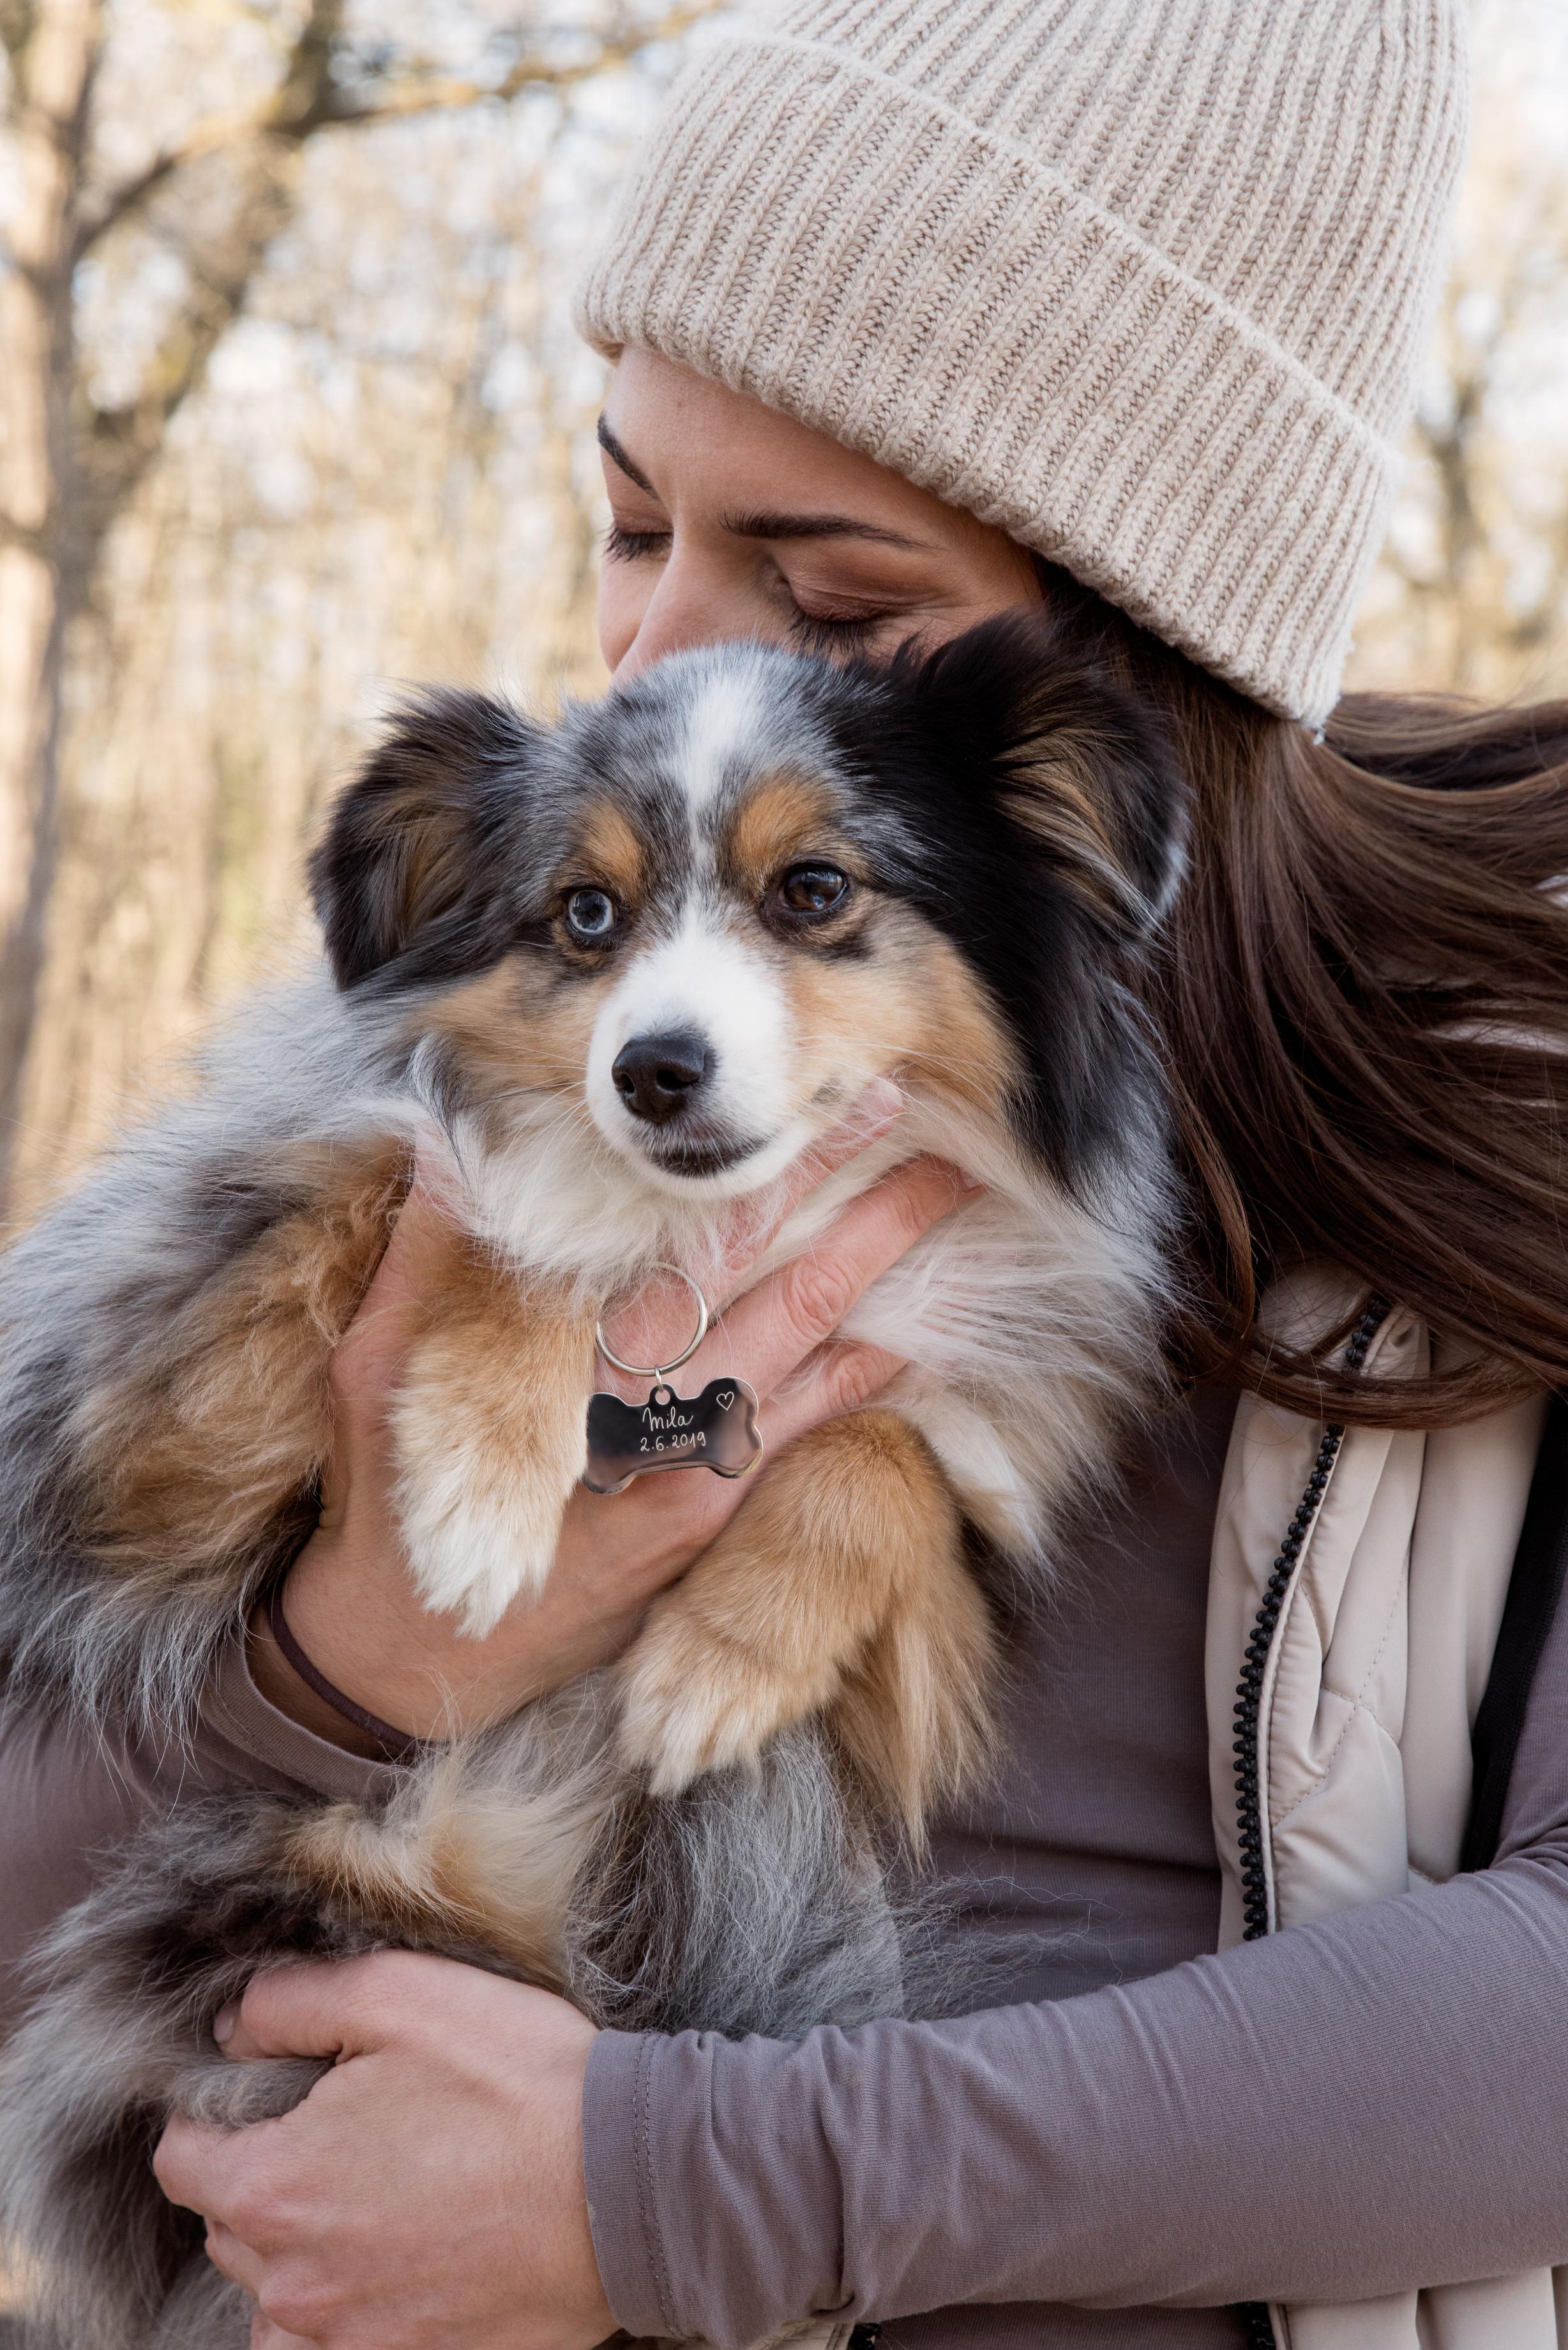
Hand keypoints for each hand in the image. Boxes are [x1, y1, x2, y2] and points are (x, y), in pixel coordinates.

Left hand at [153, 1952, 607, 2349]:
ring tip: (377, 2193)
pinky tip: (403, 2254)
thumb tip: (232, 2030)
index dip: (212, 2113)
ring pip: (278, 2295)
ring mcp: (351, 2337)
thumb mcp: (398, 1993)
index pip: (179, 2160)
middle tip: (345, 2125)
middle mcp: (293, 2283)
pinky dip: (350, 2306)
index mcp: (274, 2189)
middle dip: (266, 2172)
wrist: (626, 2181)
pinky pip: (336, 2342)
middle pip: (230, 2225)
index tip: (268, 2087)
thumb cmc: (514, 2079)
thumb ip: (290, 2001)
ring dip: (303, 2248)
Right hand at [255, 1082, 976, 1742]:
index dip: (784, 1168)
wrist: (411, 1656)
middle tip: (946, 1143)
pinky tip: (916, 1336)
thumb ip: (425, 1260)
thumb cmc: (390, 1504)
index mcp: (575, 1354)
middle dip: (869, 1210)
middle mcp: (651, 1407)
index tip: (848, 1100)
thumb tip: (442, 1143)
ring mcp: (690, 1468)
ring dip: (887, 1282)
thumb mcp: (379, 1372)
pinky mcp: (704, 1518)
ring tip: (955, 1215)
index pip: (699, 1236)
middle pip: (784, 1284)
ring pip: (812, 1354)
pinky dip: (862, 1381)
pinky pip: (801, 1434)